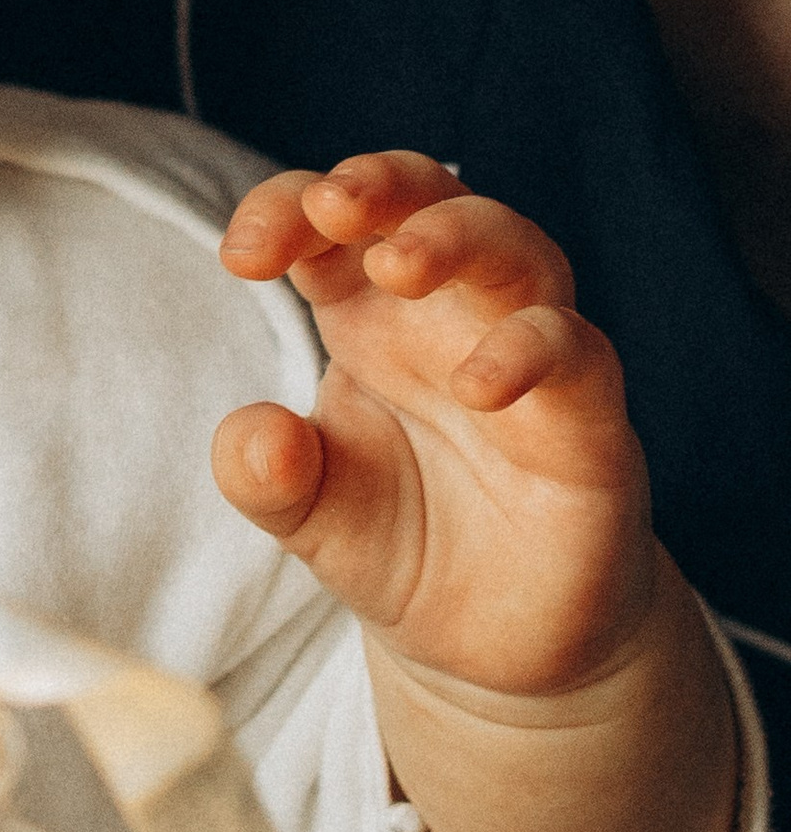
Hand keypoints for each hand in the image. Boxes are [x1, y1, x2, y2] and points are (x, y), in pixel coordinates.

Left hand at [214, 154, 650, 702]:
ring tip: (399, 265)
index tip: (242, 256)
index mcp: (368, 315)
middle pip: (433, 201)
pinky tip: (476, 385)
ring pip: (520, 252)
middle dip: (384, 184)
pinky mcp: (588, 422)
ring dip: (460, 239)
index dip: (287, 210)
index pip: (331, 223)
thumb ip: (266, 476)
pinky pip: (577, 356)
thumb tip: (256, 432)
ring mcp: (529, 361)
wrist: (495, 647)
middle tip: (332, 205)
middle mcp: (452, 318)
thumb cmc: (404, 546)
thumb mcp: (309, 517)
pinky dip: (529, 352)